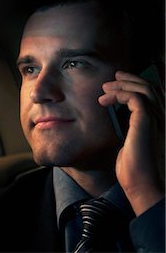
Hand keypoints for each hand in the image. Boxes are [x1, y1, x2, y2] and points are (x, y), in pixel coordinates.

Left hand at [99, 70, 164, 215]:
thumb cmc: (133, 170)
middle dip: (129, 80)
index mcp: (158, 123)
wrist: (140, 185)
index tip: (117, 81)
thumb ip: (127, 129)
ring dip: (123, 85)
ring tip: (105, 88)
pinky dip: (121, 94)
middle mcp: (162, 119)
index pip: (153, 95)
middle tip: (110, 80)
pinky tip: (107, 100)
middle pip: (151, 88)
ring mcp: (158, 120)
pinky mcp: (147, 123)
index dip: (136, 84)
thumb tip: (116, 119)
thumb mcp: (128, 143)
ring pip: (145, 90)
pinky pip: (136, 99)